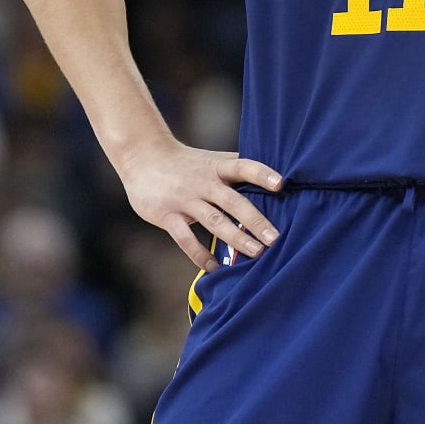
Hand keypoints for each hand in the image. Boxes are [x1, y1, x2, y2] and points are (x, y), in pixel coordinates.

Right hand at [118, 139, 284, 271]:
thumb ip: (237, 170)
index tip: (281, 184)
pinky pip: (185, 238)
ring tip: (256, 253)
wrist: (142, 156)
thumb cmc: (186, 163)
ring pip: (213, 221)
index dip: (262, 174)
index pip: (243, 167)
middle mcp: (203, 182)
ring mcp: (185, 199)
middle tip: (275, 238)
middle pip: (233, 201)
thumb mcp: (212, 160)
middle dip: (255, 220)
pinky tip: (214, 267)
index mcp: (217, 168)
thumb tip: (276, 179)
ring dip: (235, 238)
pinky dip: (200, 254)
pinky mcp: (167, 215)